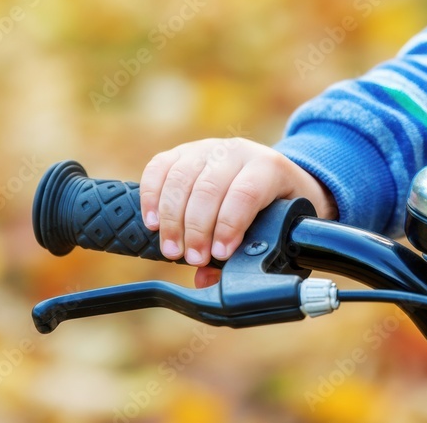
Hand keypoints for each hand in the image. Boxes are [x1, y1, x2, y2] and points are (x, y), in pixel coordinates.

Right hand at [139, 138, 336, 287]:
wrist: (265, 174)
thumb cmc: (273, 208)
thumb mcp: (275, 228)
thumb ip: (245, 253)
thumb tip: (205, 278)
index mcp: (268, 168)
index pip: (245, 193)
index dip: (229, 225)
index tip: (219, 254)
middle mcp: (236, 152)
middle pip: (209, 187)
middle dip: (197, 228)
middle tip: (192, 258)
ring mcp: (205, 147)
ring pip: (181, 178)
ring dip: (171, 218)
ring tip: (171, 249)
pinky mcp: (180, 152)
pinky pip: (158, 168)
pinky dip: (151, 197)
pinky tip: (153, 224)